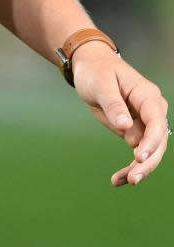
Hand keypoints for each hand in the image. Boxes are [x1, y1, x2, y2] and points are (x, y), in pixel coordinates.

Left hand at [70, 40, 169, 186]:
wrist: (89, 65)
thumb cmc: (96, 70)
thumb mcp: (100, 83)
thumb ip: (113, 104)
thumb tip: (126, 127)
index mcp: (147, 95)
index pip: (156, 122)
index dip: (151, 142)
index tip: (139, 157)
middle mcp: (151, 109)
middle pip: (157, 141)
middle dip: (147, 162)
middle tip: (132, 179)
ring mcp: (144, 121)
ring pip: (149, 151)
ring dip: (138, 168)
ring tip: (120, 181)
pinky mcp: (135, 130)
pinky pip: (137, 151)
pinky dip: (129, 165)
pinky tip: (117, 179)